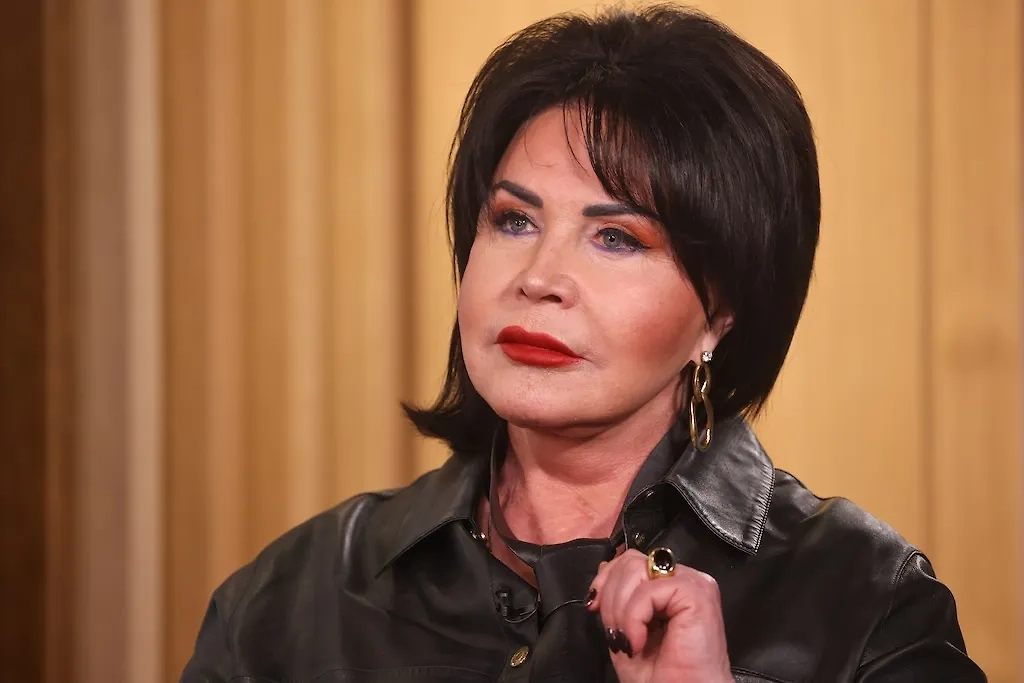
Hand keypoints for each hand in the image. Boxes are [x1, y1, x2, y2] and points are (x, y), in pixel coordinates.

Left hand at [587, 549, 731, 682]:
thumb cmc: (661, 673)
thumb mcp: (626, 626)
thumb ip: (618, 595)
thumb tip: (603, 568)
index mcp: (668, 583)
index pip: (630, 560)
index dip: (606, 579)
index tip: (595, 607)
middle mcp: (683, 577)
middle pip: (630, 560)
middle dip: (611, 596)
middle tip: (615, 632)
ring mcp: (693, 582)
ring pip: (636, 569)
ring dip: (620, 609)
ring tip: (627, 639)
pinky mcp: (697, 593)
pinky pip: (649, 591)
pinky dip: (634, 617)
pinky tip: (638, 641)